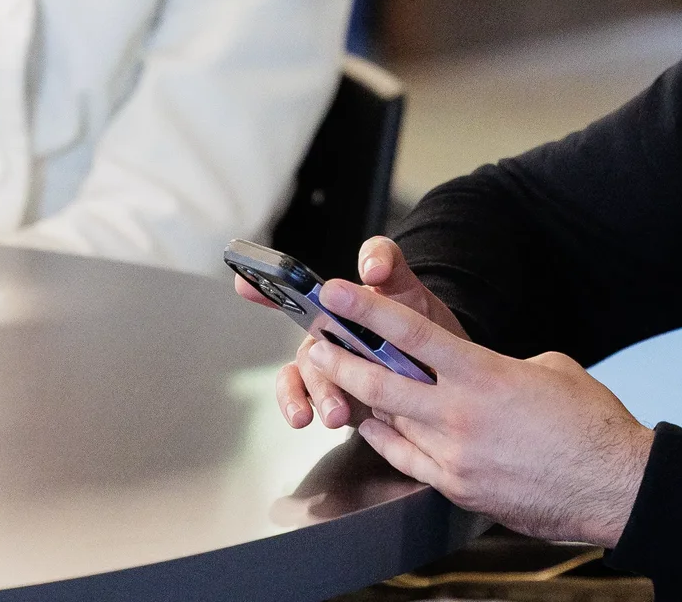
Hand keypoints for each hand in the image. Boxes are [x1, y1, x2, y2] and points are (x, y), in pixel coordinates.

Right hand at [240, 237, 467, 431]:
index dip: (267, 282)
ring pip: (306, 372)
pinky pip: (304, 400)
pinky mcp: (332, 394)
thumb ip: (388, 264)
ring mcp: (327, 364)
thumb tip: (371, 267)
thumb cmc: (419, 322)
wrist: (439, 373)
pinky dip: (299, 406)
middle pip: (305, 335)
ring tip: (336, 413)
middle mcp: (324, 329)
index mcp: (339, 301)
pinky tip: (306, 417)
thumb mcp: (409, 288)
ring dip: (315, 391)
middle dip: (315, 351)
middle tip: (325, 363)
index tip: (243, 282)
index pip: (297, 286)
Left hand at [297, 276, 655, 548]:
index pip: (411, 335)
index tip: (337, 293)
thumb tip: (482, 371)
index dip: (367, 310)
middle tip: (318, 344)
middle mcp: (461, 417)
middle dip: (342, 360)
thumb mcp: (549, 368)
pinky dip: (388, 440)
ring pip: (389, 425)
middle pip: (381, 384)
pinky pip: (408, 459)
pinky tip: (378, 427)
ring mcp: (456, 458)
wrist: (614, 486)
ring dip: (363, 401)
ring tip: (341, 382)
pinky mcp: (459, 489)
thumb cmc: (590, 425)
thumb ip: (502, 363)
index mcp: (484, 376)